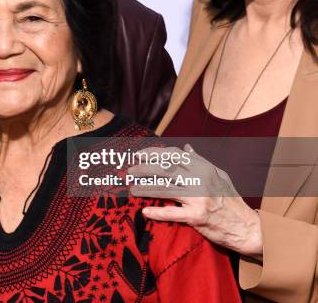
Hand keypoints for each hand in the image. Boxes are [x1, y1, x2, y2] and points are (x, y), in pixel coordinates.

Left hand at [127, 144, 263, 259]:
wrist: (246, 227)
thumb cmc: (230, 200)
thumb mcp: (219, 175)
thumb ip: (200, 162)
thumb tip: (186, 148)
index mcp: (204, 168)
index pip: (174, 156)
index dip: (154, 154)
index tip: (141, 155)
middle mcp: (200, 180)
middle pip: (165, 170)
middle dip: (144, 169)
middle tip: (130, 171)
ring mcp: (198, 198)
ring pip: (164, 190)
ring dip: (145, 189)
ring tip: (132, 189)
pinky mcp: (196, 217)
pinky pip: (172, 213)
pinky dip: (157, 212)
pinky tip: (145, 211)